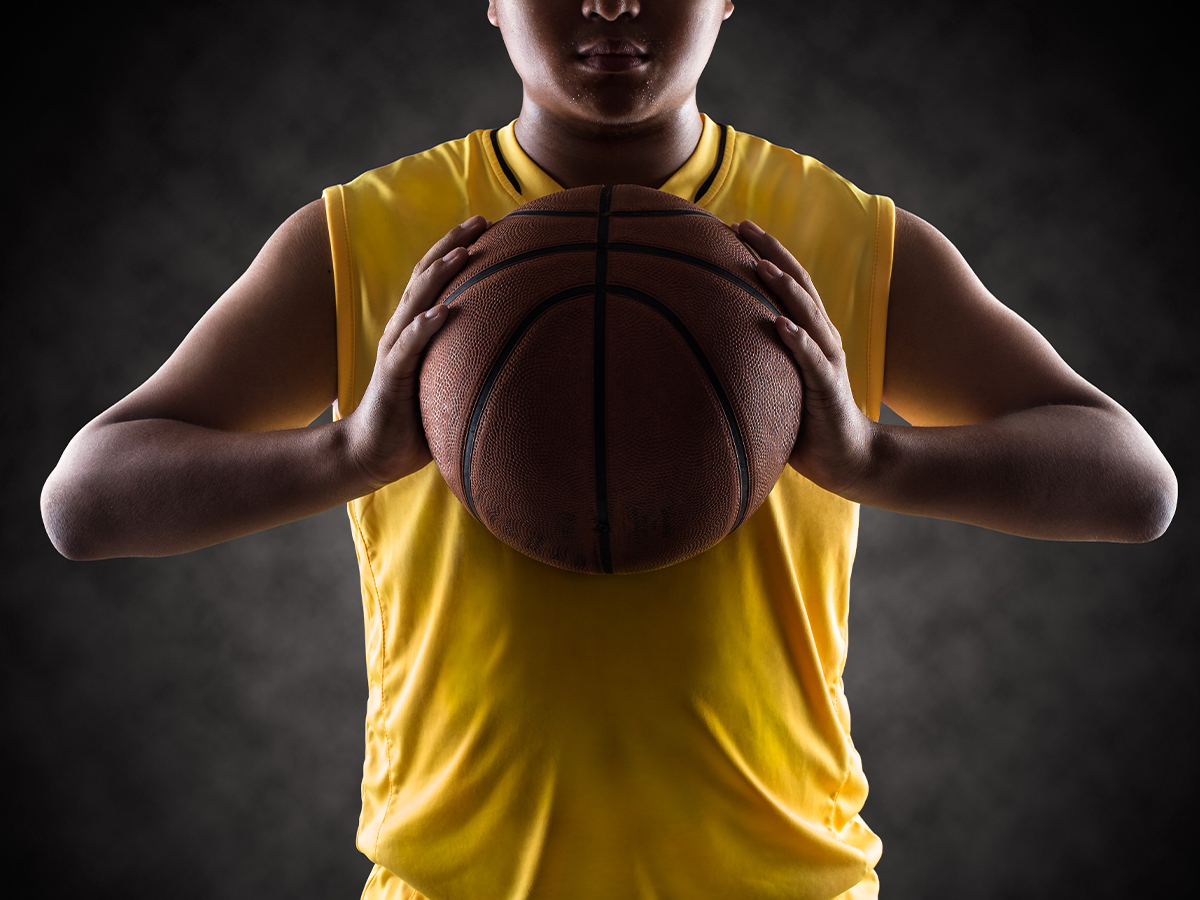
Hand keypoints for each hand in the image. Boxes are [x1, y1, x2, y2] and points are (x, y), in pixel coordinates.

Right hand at [344, 215, 489, 486]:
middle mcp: (405, 330)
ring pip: (416, 302)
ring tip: (462, 253)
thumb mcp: (450, 382)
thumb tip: (524, 355)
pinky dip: (424, 327)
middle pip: (426, 275)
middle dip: (453, 244)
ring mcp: (397, 350)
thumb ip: (474, 361)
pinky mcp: (392, 376)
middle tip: (482, 220)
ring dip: (438, 275)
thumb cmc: (416, 419)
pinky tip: (441, 312)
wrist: (373, 452)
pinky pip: (408, 347)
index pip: (438, 277)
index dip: (460, 247)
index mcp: (418, 327)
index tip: (494, 225)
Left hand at [733, 219, 874, 495]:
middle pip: (797, 284)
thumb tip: (700, 349)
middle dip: (770, 252)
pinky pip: (813, 361)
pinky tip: (780, 325)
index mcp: (806, 332)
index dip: (763, 252)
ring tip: (759, 264)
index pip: (785, 282)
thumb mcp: (772, 382)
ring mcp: (826, 360)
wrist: (846, 458)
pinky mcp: (827, 388)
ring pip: (806, 314)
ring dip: (783, 287)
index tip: (730, 227)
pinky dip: (797, 340)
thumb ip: (750, 360)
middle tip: (741, 225)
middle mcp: (819, 337)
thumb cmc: (803, 421)